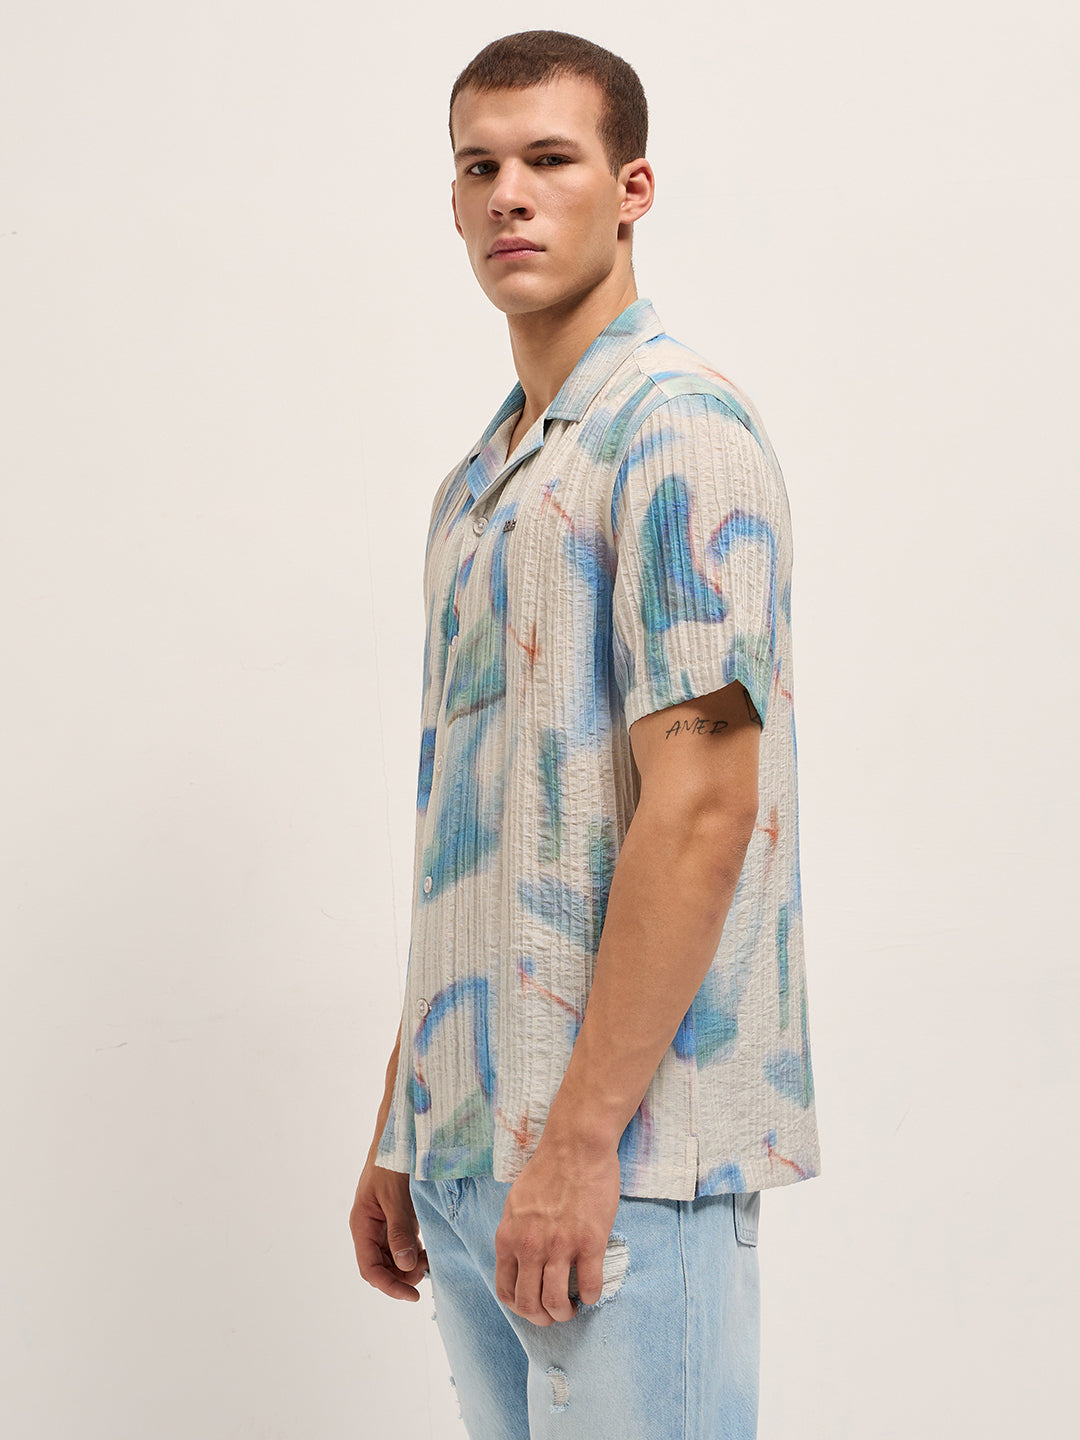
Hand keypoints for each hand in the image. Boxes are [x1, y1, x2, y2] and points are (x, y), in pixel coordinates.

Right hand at [349, 1158, 428, 1301]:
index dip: (389, 1286)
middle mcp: (370, 1229)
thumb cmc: (391, 1163)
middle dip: (402, 1276)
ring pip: (393, 1259)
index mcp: (362, 1225)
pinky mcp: (397, 1219)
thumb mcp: (395, 1198)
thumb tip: (405, 1267)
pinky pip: (403, 1245)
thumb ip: (399, 1231)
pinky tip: (429, 1250)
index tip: (412, 1295)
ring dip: (409, 1266)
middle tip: (426, 1270)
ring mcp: (384, 1225)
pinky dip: (415, 1252)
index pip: (370, 1269)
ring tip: (429, 1259)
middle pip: (381, 1268)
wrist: (399, 1136)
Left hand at [494, 1138, 620, 1324]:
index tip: (533, 1306)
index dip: (520, 1308)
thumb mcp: (516, 1203)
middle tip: (555, 1313)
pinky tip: (592, 1290)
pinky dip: (592, 1297)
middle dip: (542, 1318)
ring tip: (573, 1306)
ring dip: (565, 1313)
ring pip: (556, 1303)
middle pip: (529, 1304)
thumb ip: (514, 1234)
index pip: (505, 1291)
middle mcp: (530, 1246)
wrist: (576, 1145)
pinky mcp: (589, 1242)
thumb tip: (518, 1261)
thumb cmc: (548, 1170)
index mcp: (509, 1237)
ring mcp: (560, 1246)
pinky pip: (590, 1287)